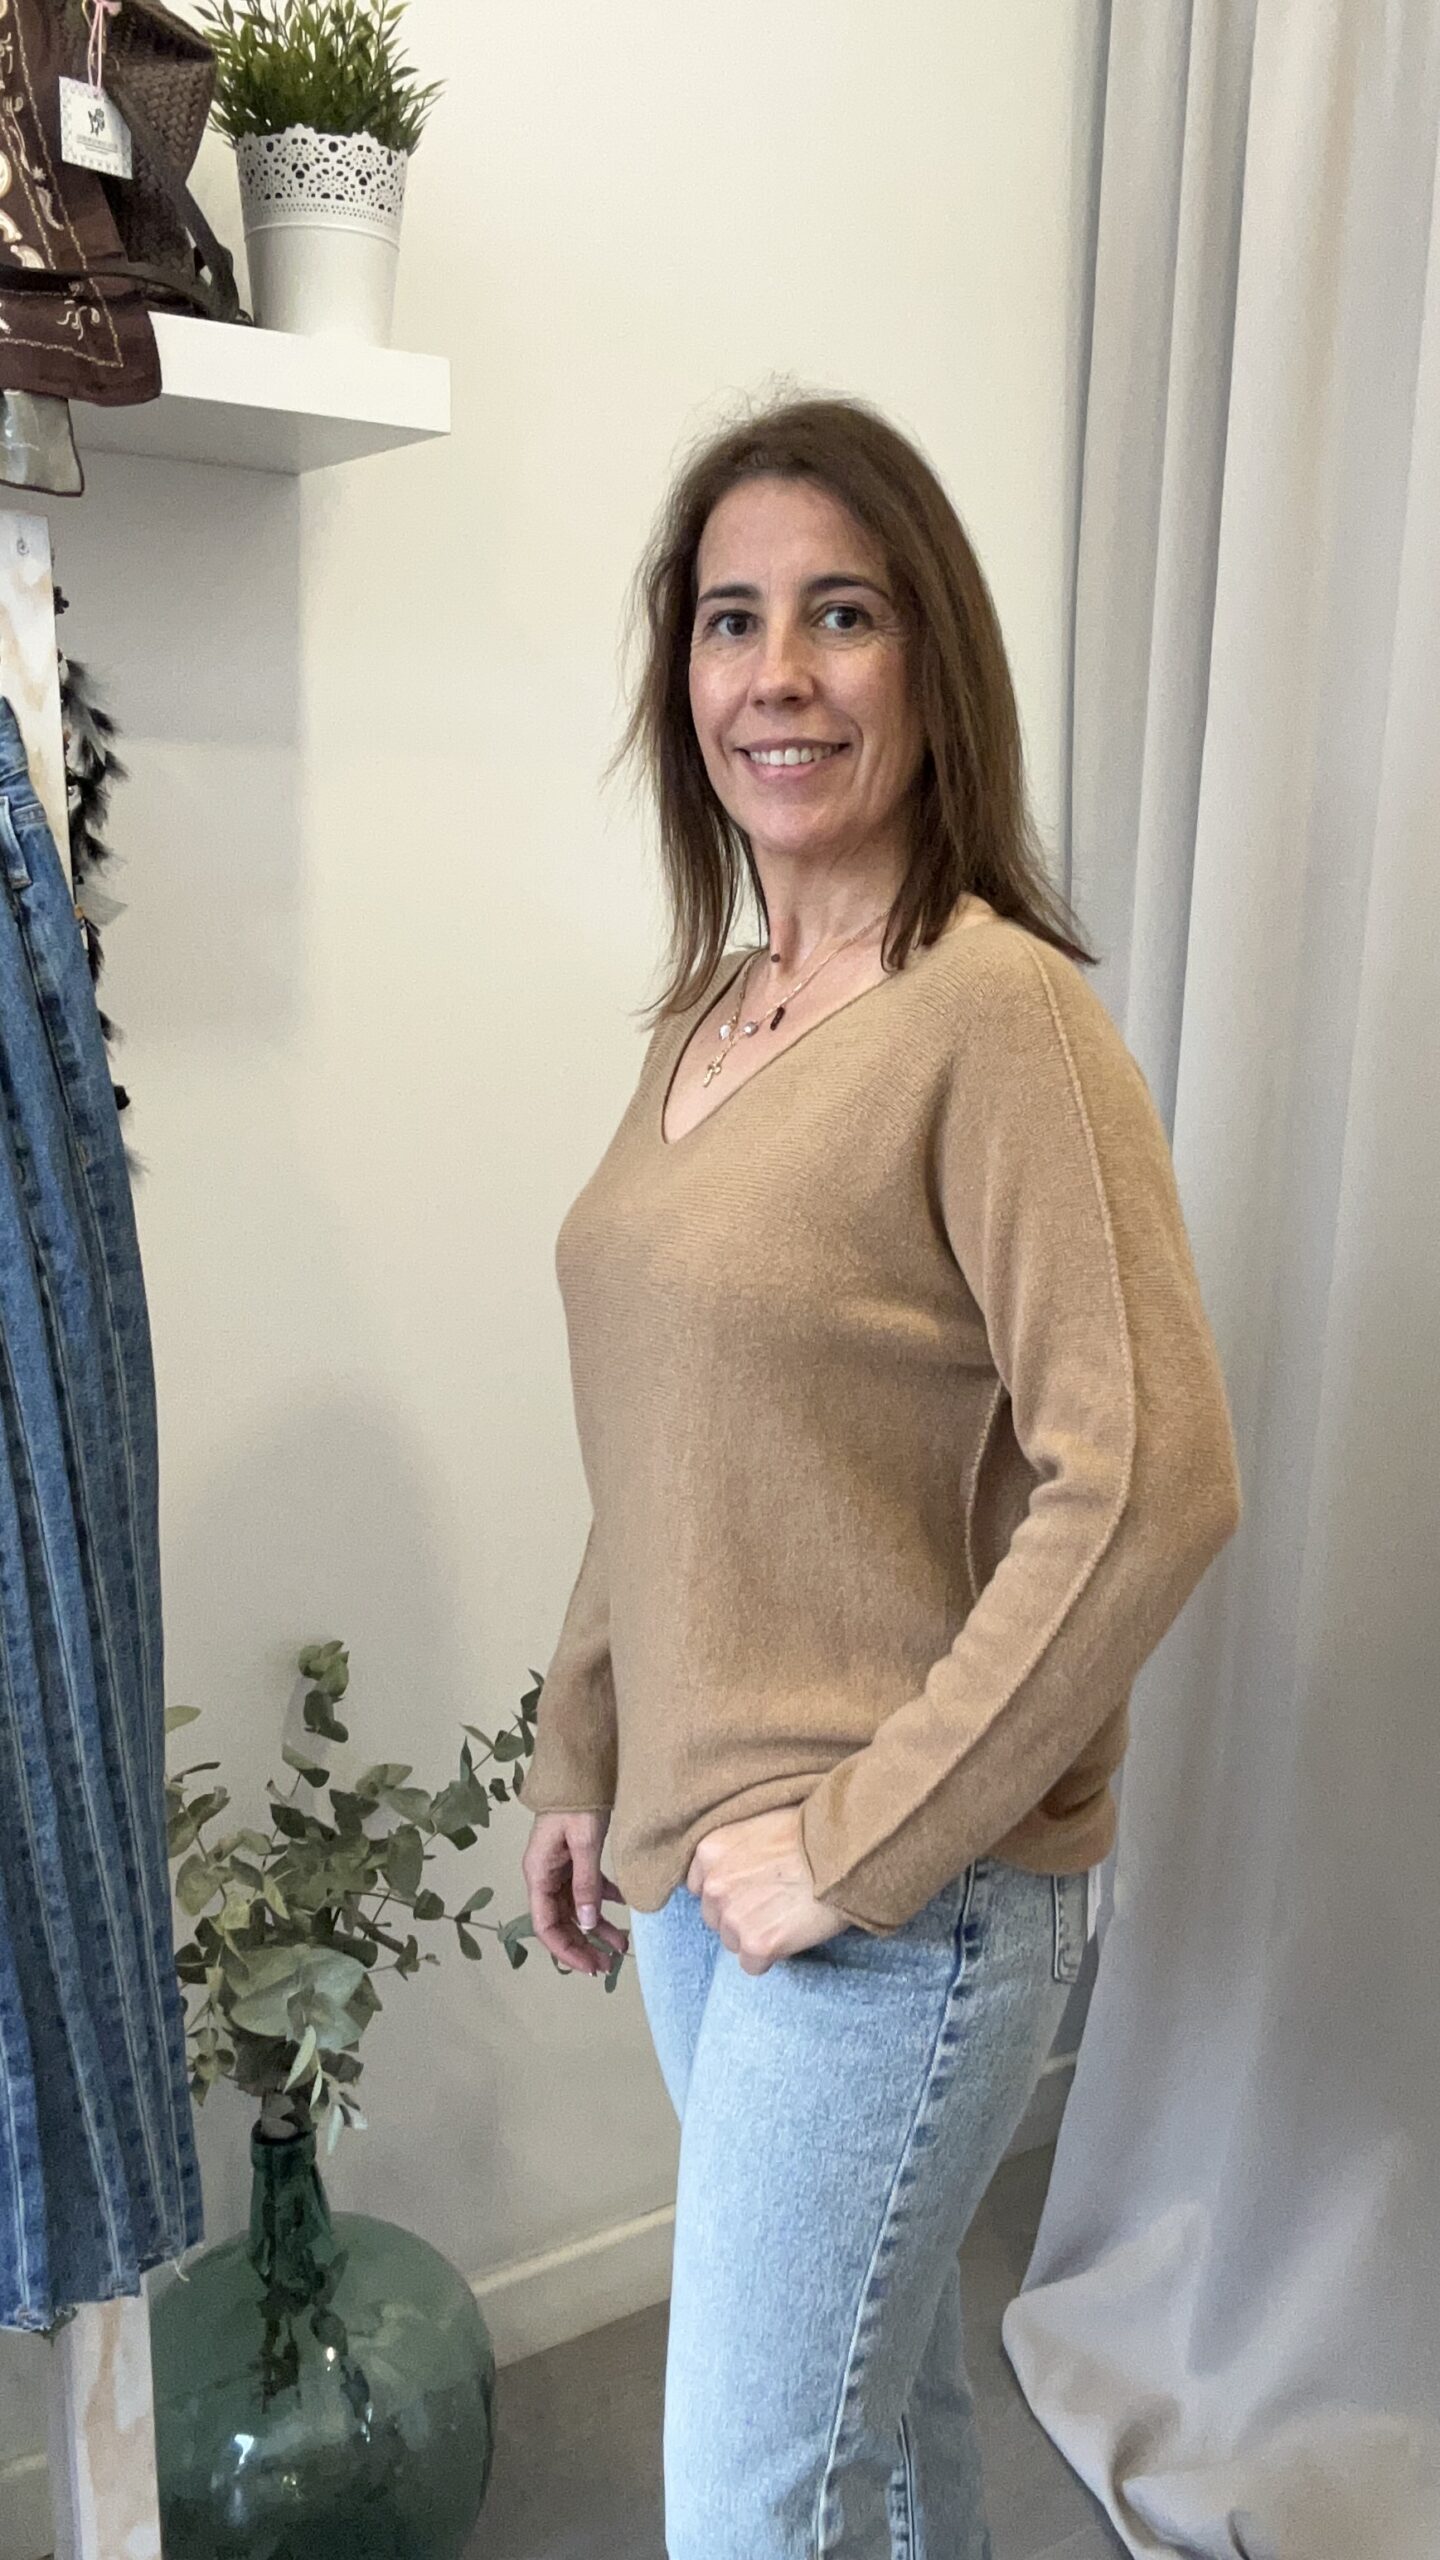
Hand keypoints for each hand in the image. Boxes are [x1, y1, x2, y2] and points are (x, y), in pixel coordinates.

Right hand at [523, 1811, 630, 1976]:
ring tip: (622, 1945)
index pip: (545, 1925)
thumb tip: (588, 1923)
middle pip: (561, 1921)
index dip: (565, 1950)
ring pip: (577, 1908)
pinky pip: (588, 1888)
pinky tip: (625, 1906)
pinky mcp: (576, 1859)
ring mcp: (560, 1868)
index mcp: (538, 1873)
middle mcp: (545, 1875)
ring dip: (597, 1927)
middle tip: (608, 1966)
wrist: (581, 1770)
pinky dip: (605, 1900)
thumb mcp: (583, 1844)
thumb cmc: (577, 1804)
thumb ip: (585, 1883)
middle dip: (583, 1945)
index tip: (589, 1966)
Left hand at [686, 1805, 850, 1974]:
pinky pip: (752, 1965)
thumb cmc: (811, 1833)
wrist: (844, 1853)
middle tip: (774, 1902)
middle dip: (739, 1914)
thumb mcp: (760, 1824)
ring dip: (754, 1935)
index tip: (752, 1887)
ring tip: (786, 1915)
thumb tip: (735, 1871)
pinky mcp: (756, 1944)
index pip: (700, 1887)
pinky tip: (791, 1933)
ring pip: (732, 1942)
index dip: (729, 1890)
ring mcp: (733, 1917)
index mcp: (710, 1850)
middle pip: (715, 1917)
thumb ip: (735, 1850)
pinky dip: (770, 1956)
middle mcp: (714, 1885)